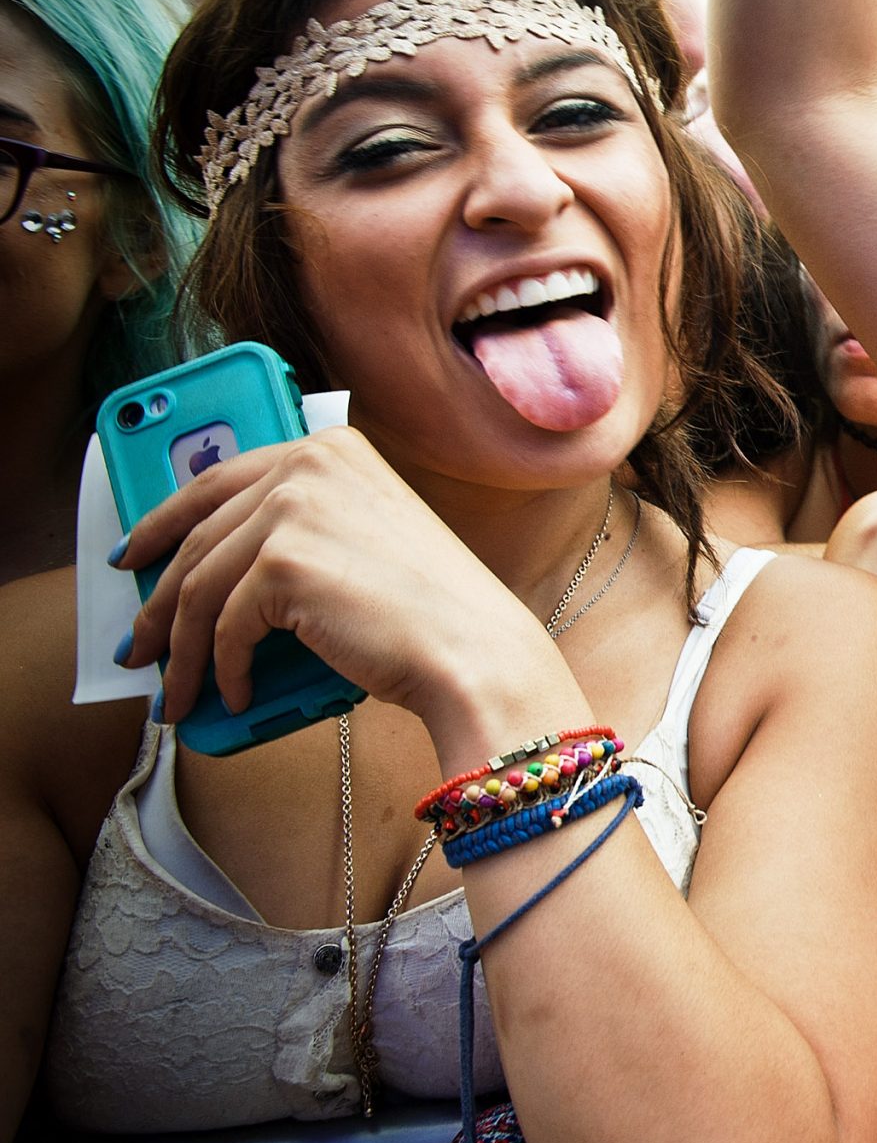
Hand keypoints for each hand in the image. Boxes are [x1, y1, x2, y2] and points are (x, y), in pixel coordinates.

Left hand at [113, 427, 567, 740]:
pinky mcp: (282, 562)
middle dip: (159, 600)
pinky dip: (222, 669)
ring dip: (182, 649)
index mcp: (332, 448)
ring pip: (200, 585)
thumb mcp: (363, 540)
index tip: (136, 553)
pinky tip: (235, 694)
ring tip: (177, 689)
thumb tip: (214, 570)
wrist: (474, 652)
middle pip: (198, 536)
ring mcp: (294, 508)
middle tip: (141, 643)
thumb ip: (299, 530)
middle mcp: (310, 463)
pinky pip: (224, 626)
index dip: (165, 522)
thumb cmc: (434, 612)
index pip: (218, 480)